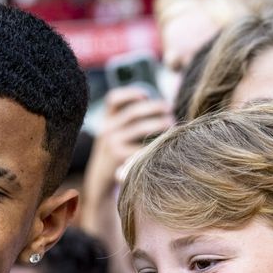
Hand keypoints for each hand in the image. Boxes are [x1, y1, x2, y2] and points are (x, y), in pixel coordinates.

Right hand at [84, 87, 172, 204]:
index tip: (146, 95)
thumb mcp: (116, 133)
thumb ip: (131, 121)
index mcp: (107, 119)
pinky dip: (155, 143)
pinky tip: (164, 142)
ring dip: (159, 123)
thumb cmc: (116, 152)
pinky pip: (141, 146)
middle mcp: (107, 128)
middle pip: (133, 111)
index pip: (113, 99)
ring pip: (140, 127)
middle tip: (170, 109)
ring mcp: (111, 142)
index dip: (130, 93)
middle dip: (154, 107)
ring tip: (172, 124)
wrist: (100, 179)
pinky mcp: (118, 156)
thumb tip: (164, 107)